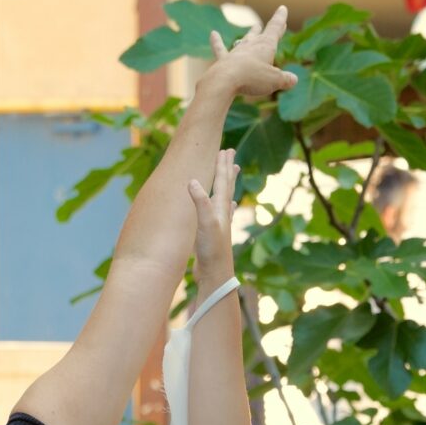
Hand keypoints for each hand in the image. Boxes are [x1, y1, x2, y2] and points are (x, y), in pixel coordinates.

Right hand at [188, 149, 239, 284]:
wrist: (216, 275)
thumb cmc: (212, 250)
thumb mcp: (204, 223)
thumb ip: (200, 202)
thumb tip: (192, 181)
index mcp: (220, 208)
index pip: (222, 180)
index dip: (222, 165)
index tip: (224, 149)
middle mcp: (222, 213)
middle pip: (226, 185)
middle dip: (227, 169)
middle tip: (230, 153)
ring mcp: (220, 224)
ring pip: (225, 198)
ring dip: (228, 184)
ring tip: (232, 173)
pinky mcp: (215, 235)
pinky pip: (222, 214)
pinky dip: (225, 205)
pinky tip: (228, 205)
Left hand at [204, 6, 297, 102]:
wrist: (225, 81)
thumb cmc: (252, 79)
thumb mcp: (274, 81)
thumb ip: (285, 80)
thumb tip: (294, 79)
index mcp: (266, 45)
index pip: (275, 29)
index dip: (280, 19)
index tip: (282, 8)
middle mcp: (251, 45)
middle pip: (261, 34)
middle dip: (267, 29)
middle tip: (272, 23)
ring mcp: (237, 52)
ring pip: (245, 39)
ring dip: (250, 34)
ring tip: (254, 27)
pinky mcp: (224, 60)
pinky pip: (220, 48)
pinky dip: (216, 41)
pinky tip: (213, 34)